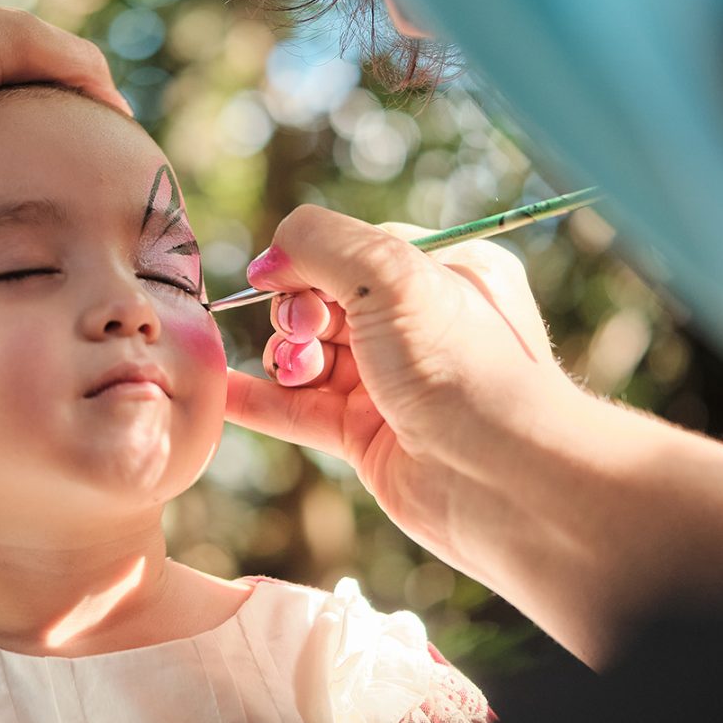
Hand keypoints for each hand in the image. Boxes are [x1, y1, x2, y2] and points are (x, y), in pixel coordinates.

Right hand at [224, 206, 573, 575]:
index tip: (286, 279)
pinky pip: (299, 409)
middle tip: (307, 330)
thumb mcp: (393, 273)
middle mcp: (421, 324)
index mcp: (446, 270)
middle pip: (325, 300)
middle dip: (298, 310)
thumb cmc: (462, 365)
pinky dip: (259, 398)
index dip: (311, 261)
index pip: (355, 249)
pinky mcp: (368, 436)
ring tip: (296, 366)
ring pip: (310, 354)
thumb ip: (319, 243)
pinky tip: (219, 390)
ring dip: (285, 354)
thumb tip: (267, 262)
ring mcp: (393, 382)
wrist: (503, 479)